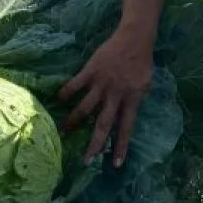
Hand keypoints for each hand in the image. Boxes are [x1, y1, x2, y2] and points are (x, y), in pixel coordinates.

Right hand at [56, 28, 152, 167]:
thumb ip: (134, 101)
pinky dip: (66, 92)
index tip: (115, 164)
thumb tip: (125, 116)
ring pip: (85, 107)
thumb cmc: (142, 63)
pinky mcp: (91, 71)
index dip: (120, 145)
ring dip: (73, 121)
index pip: (126, 128)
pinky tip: (58, 100)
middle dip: (95, 143)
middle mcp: (116, 95)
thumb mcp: (144, 85)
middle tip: (86, 160)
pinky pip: (76, 85)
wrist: (135, 38)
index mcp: (132, 99)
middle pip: (103, 124)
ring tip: (63, 131)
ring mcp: (102, 83)